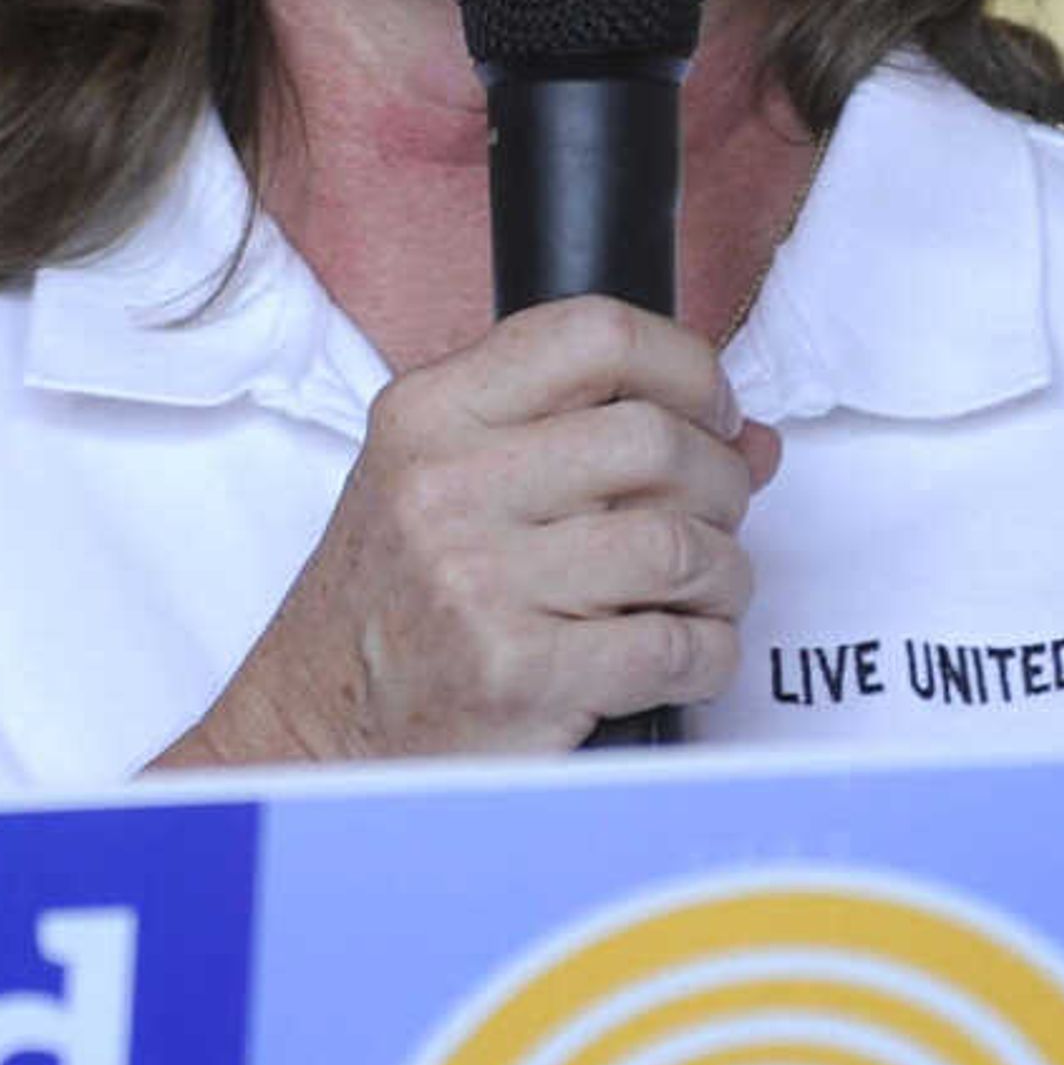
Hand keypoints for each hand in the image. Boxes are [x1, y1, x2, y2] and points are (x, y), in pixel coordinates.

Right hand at [159, 297, 778, 767]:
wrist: (314, 729)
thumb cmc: (391, 605)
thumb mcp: (443, 481)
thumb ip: (580, 440)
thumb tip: (749, 436)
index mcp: (429, 415)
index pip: (596, 335)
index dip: (688, 367)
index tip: (713, 411)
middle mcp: (447, 487)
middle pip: (657, 440)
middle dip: (722, 481)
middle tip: (719, 515)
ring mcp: (481, 584)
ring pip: (682, 545)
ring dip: (724, 573)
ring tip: (704, 592)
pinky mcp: (522, 675)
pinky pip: (676, 647)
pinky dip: (709, 653)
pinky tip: (684, 655)